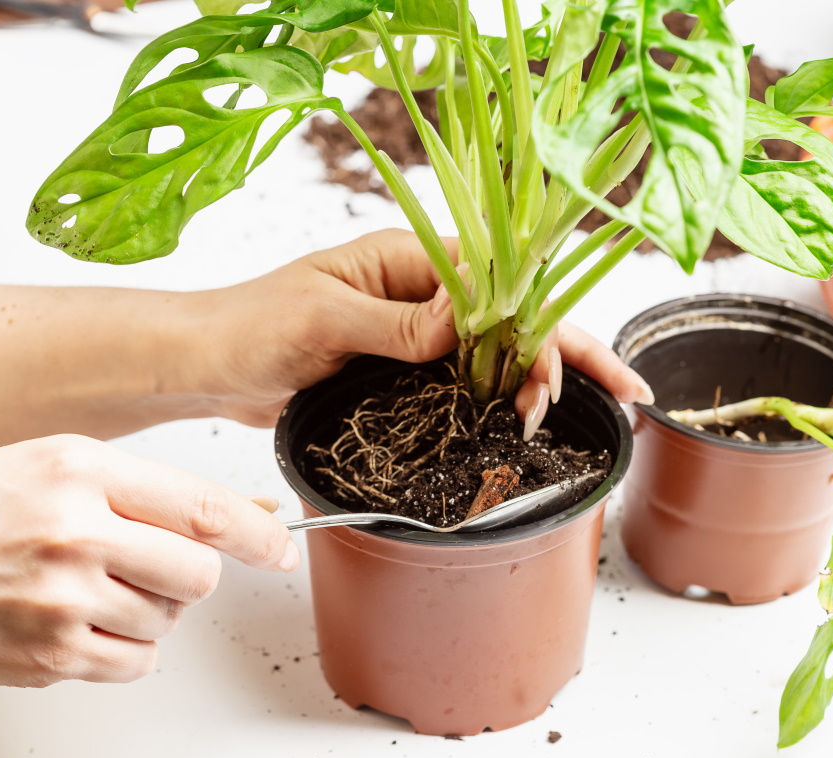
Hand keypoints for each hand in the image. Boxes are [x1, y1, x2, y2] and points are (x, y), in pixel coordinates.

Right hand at [0, 435, 296, 687]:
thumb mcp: (70, 468)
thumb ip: (160, 491)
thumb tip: (253, 515)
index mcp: (84, 473)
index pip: (204, 510)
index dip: (258, 537)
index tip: (282, 550)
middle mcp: (74, 535)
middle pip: (198, 576)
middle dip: (187, 574)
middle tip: (147, 563)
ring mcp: (57, 601)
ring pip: (169, 621)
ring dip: (150, 610)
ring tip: (93, 586)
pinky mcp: (47, 656)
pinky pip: (135, 663)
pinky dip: (123, 648)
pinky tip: (80, 619)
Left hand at [195, 229, 652, 428]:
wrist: (211, 362)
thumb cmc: (252, 324)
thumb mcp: (323, 318)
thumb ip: (398, 322)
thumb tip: (469, 321)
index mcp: (416, 260)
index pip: (503, 287)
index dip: (546, 328)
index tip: (559, 375)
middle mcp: (429, 293)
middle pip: (520, 319)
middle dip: (571, 357)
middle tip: (621, 399)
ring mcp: (422, 333)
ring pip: (504, 352)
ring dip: (543, 382)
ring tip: (559, 422)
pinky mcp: (410, 369)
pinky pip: (472, 380)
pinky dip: (507, 399)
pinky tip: (532, 419)